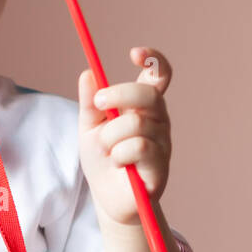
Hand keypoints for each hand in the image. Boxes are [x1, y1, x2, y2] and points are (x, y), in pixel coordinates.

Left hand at [77, 46, 172, 226]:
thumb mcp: (88, 127)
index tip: (134, 53)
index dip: (153, 60)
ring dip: (111, 137)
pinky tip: (120, 165)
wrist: (106, 197)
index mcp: (144, 106)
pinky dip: (119, 155)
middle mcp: (159, 120)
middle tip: (99, 105)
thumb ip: (89, 102)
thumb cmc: (101, 159)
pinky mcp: (162, 166)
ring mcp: (163, 143)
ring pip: (136, 124)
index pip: (158, 76)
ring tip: (108, 151)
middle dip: (119, 95)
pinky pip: (139, 147)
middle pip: (148, 94)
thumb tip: (87, 73)